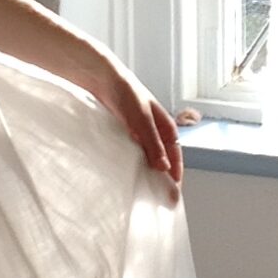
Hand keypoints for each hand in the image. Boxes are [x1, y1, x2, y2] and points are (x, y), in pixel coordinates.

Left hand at [85, 56, 183, 198]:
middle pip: (162, 159)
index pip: (176, 155)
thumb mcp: (142, 120)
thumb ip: (152, 143)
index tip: (173, 192)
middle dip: (162, 177)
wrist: (102, 78)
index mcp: (165, 127)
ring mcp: (138, 134)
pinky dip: (132, 165)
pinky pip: (132, 154)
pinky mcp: (123, 135)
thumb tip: (164, 168)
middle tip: (158, 198)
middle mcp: (154, 132)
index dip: (176, 174)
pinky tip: (124, 175)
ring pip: (146, 158)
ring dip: (146, 173)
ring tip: (142, 192)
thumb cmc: (126, 94)